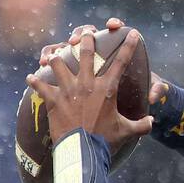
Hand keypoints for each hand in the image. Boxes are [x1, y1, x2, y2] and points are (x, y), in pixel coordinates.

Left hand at [26, 29, 153, 152]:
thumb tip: (152, 122)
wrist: (82, 150)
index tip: (132, 32)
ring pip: (58, 63)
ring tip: (53, 56)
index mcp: (106, 89)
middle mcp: (87, 84)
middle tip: (86, 32)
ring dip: (56, 58)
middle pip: (85, 53)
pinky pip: (40, 86)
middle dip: (86, 39)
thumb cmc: (105, 140)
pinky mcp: (53, 99)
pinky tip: (30, 77)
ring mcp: (68, 89)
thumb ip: (142, 125)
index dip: (128, 46)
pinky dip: (35, 82)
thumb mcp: (126, 132)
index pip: (121, 62)